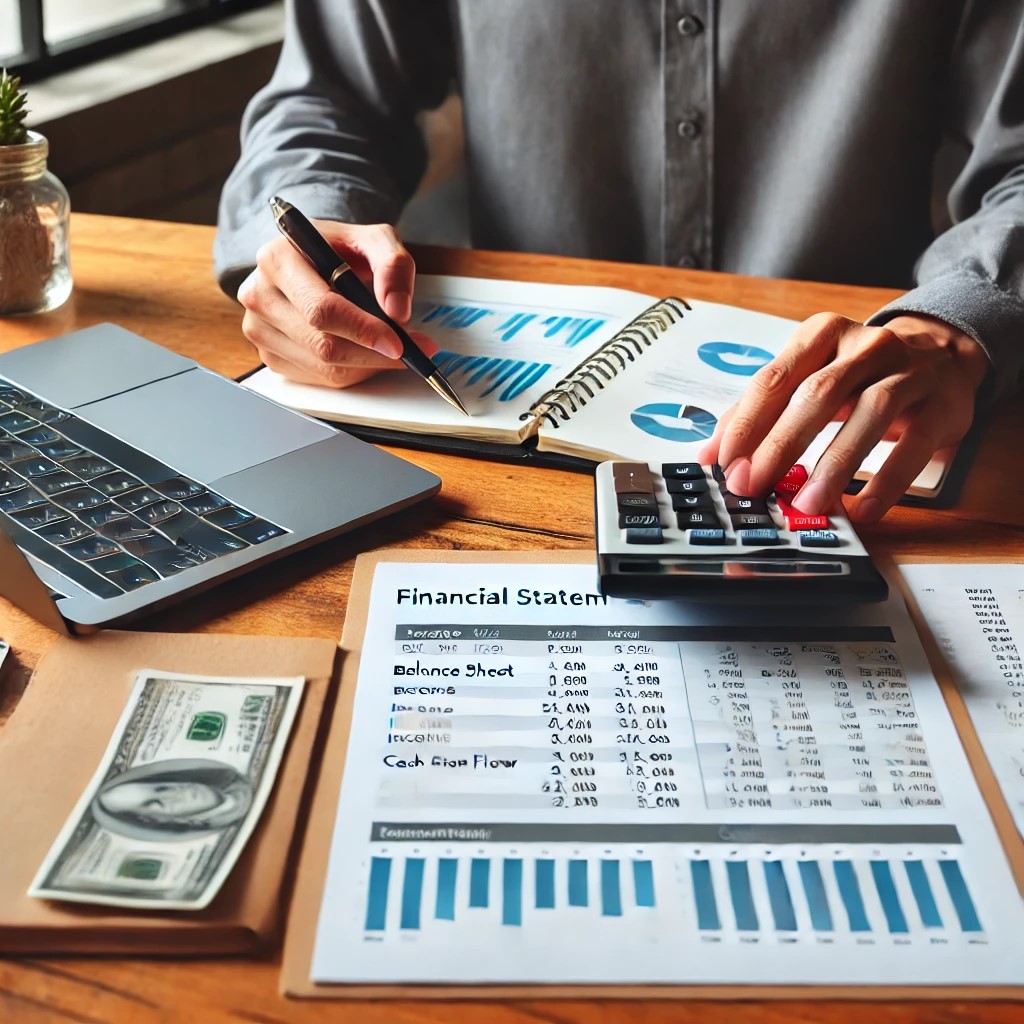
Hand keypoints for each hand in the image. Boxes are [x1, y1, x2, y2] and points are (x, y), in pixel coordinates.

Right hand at [236, 220, 437, 387]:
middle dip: (373, 354)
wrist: (309, 258)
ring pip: (323, 368)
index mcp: (278, 259)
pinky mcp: (268, 355)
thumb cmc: (339, 250)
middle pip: (323, 345)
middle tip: (408, 352)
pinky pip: (318, 378)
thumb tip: (397, 311)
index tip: (398, 344)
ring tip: (389, 348)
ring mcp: (259, 329)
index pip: (322, 309)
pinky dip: (350, 371)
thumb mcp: (374, 240)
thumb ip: (393, 265)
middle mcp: (259, 295)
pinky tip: (363, 352)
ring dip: (366, 365)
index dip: (363, 331)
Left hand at [697, 312, 989, 521]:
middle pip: (816, 395)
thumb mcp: (809, 376)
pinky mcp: (942, 403)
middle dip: (780, 445)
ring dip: (834, 465)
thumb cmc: (859, 373)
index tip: (725, 464)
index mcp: (820, 335)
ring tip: (807, 503)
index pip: (774, 379)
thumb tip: (710, 455)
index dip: (747, 424)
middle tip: (753, 485)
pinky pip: (914, 445)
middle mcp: (865, 346)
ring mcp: (908, 371)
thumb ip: (760, 411)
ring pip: (868, 414)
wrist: (942, 354)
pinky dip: (887, 481)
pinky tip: (864, 509)